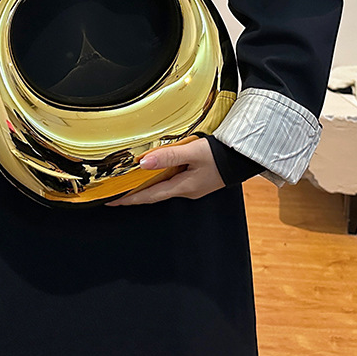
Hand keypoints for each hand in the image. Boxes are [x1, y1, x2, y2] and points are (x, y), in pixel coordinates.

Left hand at [105, 136, 224, 205]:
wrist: (244, 156)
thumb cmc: (221, 155)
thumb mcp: (192, 153)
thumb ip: (168, 157)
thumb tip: (143, 163)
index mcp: (183, 187)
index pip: (148, 196)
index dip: (129, 199)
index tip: (112, 202)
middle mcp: (186, 190)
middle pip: (154, 194)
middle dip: (135, 194)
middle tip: (116, 193)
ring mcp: (193, 186)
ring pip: (164, 187)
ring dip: (147, 186)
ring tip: (131, 183)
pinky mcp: (198, 179)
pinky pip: (173, 181)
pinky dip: (160, 178)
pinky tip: (157, 172)